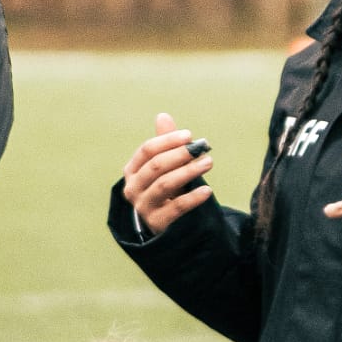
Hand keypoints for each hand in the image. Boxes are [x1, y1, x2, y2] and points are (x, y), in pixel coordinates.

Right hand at [122, 112, 213, 236]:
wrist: (168, 226)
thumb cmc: (167, 190)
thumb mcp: (166, 167)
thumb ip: (166, 145)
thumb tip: (163, 116)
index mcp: (132, 171)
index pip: (147, 151)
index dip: (167, 140)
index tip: (188, 135)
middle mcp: (133, 188)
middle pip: (155, 166)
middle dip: (180, 154)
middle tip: (202, 148)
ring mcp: (143, 207)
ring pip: (165, 184)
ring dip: (189, 171)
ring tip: (208, 162)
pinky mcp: (157, 223)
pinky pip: (176, 207)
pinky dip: (193, 197)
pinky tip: (208, 189)